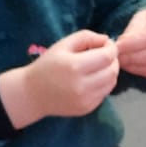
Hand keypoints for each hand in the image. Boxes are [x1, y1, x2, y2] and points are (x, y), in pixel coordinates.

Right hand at [0, 30, 118, 127]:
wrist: (32, 94)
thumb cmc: (47, 65)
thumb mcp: (62, 44)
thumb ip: (86, 37)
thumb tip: (107, 40)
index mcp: (75, 66)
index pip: (107, 56)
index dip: (111, 48)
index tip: (107, 44)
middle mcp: (82, 85)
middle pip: (112, 71)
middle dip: (113, 60)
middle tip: (104, 55)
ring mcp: (85, 100)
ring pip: (111, 83)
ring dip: (110, 72)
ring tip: (99, 66)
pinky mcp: (87, 109)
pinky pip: (104, 94)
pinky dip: (104, 84)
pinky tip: (92, 79)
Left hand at [114, 7, 145, 77]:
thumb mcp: (142, 18)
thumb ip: (133, 30)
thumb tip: (121, 44)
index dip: (131, 44)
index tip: (117, 45)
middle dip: (130, 57)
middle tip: (116, 55)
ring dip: (132, 65)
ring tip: (120, 60)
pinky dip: (137, 70)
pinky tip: (128, 65)